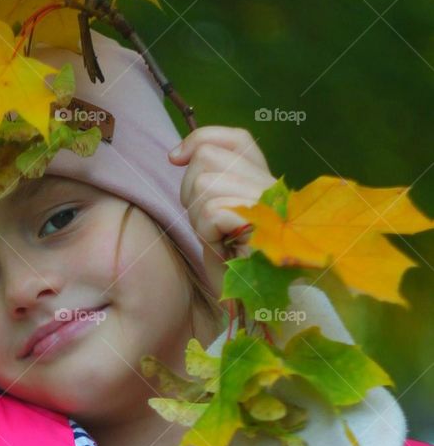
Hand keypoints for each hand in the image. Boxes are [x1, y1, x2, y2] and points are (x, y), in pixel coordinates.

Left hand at [168, 126, 277, 299]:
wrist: (260, 307)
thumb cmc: (237, 268)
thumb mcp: (219, 218)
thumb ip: (209, 183)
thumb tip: (177, 155)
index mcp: (265, 181)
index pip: (236, 138)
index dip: (200, 139)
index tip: (175, 159)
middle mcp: (271, 185)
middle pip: (207, 157)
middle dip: (190, 192)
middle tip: (209, 226)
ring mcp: (268, 201)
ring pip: (202, 183)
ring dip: (198, 217)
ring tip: (218, 239)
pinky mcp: (260, 219)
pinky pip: (210, 211)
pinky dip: (207, 233)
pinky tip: (223, 248)